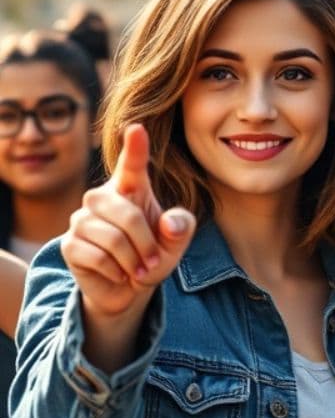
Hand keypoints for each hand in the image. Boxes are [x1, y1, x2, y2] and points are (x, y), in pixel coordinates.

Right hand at [62, 123, 195, 319]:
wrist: (126, 289)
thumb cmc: (151, 256)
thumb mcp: (174, 243)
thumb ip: (181, 229)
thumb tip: (169, 224)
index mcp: (131, 189)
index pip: (132, 165)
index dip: (134, 147)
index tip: (137, 128)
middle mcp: (102, 198)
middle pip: (127, 214)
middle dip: (146, 243)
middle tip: (152, 262)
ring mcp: (82, 219)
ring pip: (112, 238)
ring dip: (133, 261)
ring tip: (138, 270)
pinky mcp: (70, 245)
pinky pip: (97, 257)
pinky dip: (116, 272)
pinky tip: (118, 274)